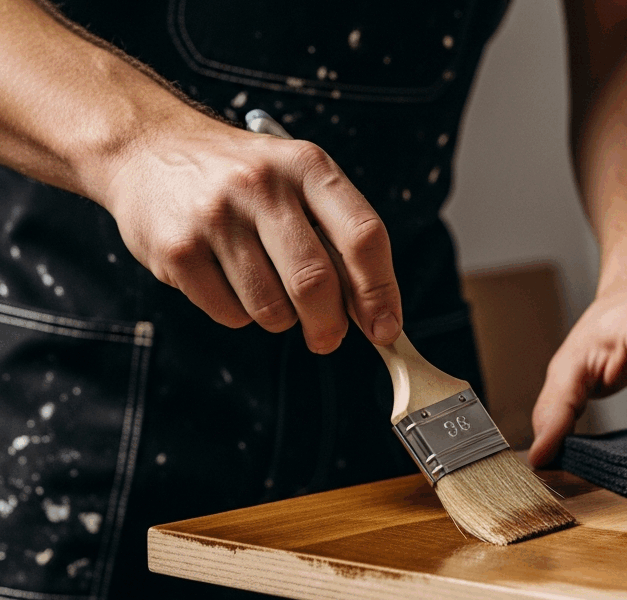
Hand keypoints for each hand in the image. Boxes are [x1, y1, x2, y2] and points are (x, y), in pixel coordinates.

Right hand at [99, 114, 401, 352]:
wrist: (147, 147)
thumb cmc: (240, 175)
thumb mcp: (296, 178)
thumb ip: (336, 234)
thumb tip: (372, 308)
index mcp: (307, 166)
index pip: (363, 235)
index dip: (380, 290)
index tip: (385, 327)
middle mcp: (263, 184)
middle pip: (316, 282)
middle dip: (329, 325)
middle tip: (327, 337)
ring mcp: (216, 216)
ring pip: (272, 308)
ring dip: (280, 318)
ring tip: (265, 287)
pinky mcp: (177, 249)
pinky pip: (229, 313)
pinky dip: (239, 313)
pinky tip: (227, 279)